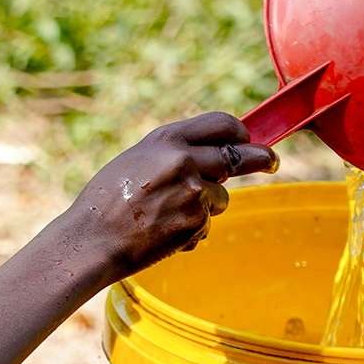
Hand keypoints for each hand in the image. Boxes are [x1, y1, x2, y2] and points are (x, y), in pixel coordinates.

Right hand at [70, 112, 277, 277]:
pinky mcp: (196, 222)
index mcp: (166, 140)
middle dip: (260, 159)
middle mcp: (184, 161)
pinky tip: (161, 233)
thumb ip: (173, 155)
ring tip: (165, 215)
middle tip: (270, 161)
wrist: (92, 239)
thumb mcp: (136, 161)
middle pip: (238, 156)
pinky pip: (205, 225)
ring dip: (205, 206)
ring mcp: (193, 193)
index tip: (249, 139)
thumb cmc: (106, 201)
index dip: (239, 131)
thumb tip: (215, 159)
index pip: (220, 123)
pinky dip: (190, 230)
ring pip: (220, 198)